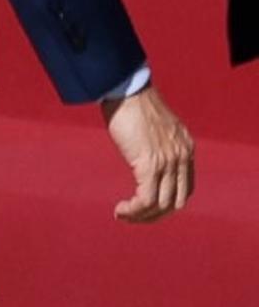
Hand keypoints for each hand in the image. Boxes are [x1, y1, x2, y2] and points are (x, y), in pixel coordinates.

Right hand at [101, 86, 194, 222]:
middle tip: (134, 216)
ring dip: (141, 216)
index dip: (166, 202)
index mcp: (185, 148)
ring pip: (161, 205)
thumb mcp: (155, 126)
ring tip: (123, 214)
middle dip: (155, 215)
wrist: (126, 90)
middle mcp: (182, 157)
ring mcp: (168, 162)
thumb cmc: (132, 103)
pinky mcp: (150, 165)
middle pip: (176, 201)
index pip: (185, 188)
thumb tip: (144, 156)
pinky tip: (120, 210)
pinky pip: (146, 199)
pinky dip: (134, 210)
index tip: (146, 205)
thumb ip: (158, 143)